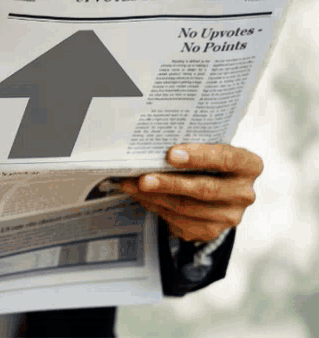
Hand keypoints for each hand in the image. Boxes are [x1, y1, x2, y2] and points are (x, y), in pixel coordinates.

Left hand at [121, 144, 262, 241]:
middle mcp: (244, 193)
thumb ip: (189, 149)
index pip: (226, 158)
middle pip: (204, 189)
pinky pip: (179, 222)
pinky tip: (142, 197)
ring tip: (131, 186)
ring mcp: (230, 216)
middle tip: (143, 178)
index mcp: (249, 165)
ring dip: (155, 197)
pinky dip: (156, 208)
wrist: (217, 190)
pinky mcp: (212, 231)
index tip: (170, 154)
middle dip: (169, 183)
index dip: (199, 156)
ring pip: (187, 208)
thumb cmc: (208, 162)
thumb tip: (149, 148)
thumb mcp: (207, 150)